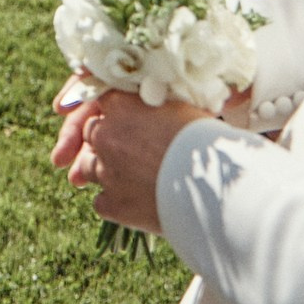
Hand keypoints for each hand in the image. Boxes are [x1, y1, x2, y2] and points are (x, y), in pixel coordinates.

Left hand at [50, 88, 211, 234]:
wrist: (216, 191)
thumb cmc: (207, 144)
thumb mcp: (181, 109)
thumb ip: (152, 106)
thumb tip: (148, 107)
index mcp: (121, 105)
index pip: (98, 99)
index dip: (109, 110)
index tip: (116, 118)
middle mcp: (106, 135)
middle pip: (90, 132)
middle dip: (105, 141)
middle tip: (128, 151)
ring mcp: (106, 171)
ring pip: (87, 167)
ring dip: (105, 171)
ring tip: (134, 178)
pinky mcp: (112, 204)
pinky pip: (100, 201)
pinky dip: (114, 202)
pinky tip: (138, 202)